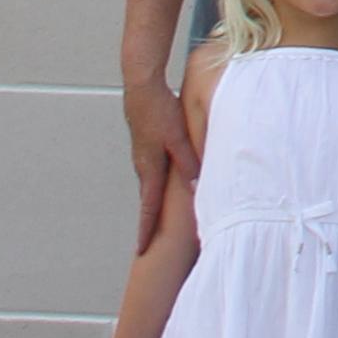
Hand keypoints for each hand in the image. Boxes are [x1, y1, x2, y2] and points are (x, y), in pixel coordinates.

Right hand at [123, 74, 199, 248]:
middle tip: (149, 246)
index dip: (146, 231)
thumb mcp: (178, 137)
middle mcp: (143, 165)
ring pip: (152, 185)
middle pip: (149, 200)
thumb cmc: (159, 110)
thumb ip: (188, 162)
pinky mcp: (146, 144)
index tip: (141, 251)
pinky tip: (165, 186)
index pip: (149, 207)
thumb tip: (196, 188)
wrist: (141, 86)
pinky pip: (153, 171)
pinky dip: (158, 185)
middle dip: (150, 223)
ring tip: (157, 223)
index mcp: (149, 167)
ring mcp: (143, 155)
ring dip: (154, 204)